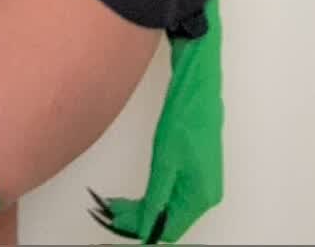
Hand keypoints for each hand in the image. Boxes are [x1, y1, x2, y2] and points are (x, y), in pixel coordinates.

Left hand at [86, 16, 223, 244]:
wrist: (198, 83)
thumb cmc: (185, 115)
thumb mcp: (165, 159)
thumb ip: (156, 197)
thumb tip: (146, 228)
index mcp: (201, 196)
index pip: (169, 230)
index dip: (141, 229)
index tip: (115, 220)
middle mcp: (205, 194)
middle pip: (168, 220)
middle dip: (137, 218)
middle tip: (109, 210)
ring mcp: (202, 182)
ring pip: (169, 207)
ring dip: (143, 208)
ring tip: (116, 203)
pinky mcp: (196, 169)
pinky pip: (173, 193)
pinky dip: (153, 195)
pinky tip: (135, 193)